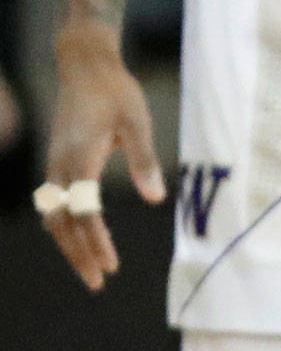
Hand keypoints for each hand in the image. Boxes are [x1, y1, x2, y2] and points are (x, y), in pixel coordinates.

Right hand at [45, 24, 164, 290]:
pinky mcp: (56, 162)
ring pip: (54, 216)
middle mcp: (60, 167)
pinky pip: (54, 204)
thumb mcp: (137, 121)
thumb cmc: (116, 92)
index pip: (85, 214)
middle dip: (79, 254)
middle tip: (97, 282)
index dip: (96, 242)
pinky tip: (75, 239)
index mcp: (80, 159)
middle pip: (63, 223)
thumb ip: (144, 160)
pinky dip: (63, 226)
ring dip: (69, 244)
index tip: (110, 265)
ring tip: (88, 268)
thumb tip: (157, 199)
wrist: (85, 67)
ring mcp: (54, 165)